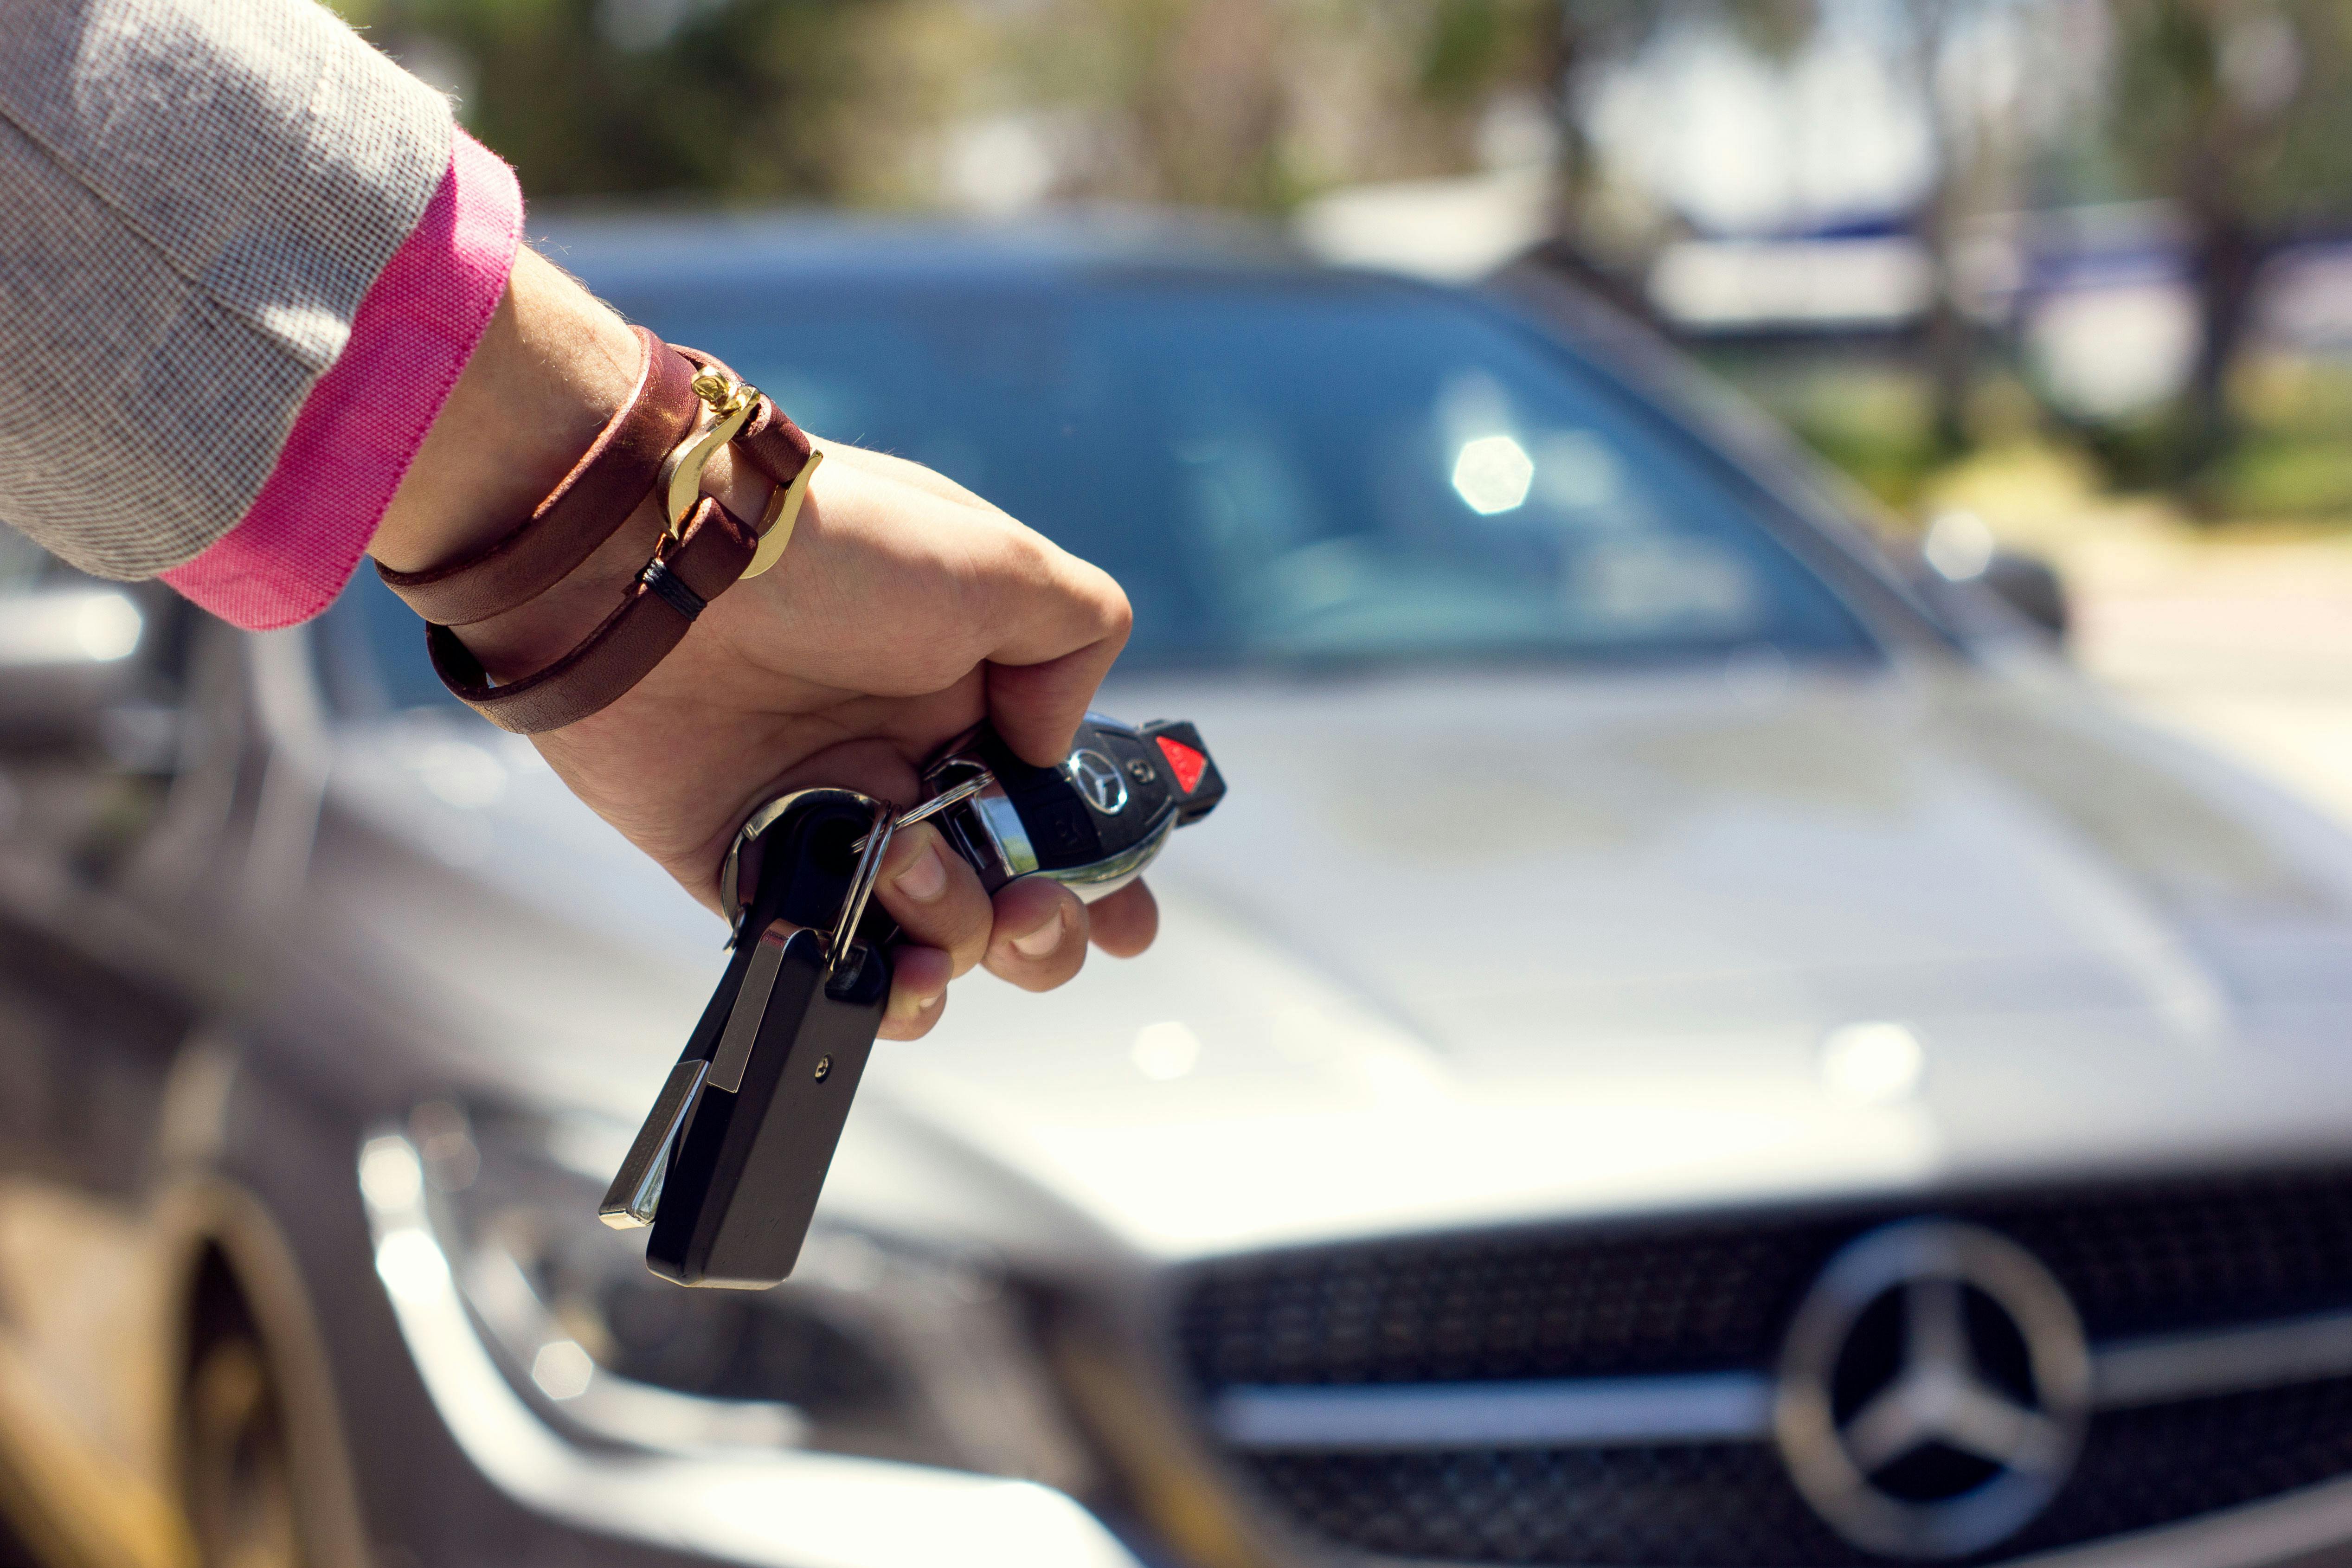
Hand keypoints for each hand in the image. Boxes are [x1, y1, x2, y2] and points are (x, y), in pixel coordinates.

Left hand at [370, 249, 1157, 1036]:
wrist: (658, 562)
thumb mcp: (998, 561)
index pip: (1058, 802)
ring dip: (955, 933)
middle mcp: (907, 762)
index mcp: (972, 694)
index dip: (1103, 868)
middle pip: (1008, 891)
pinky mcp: (744, 863)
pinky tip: (895, 977)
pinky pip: (825, 954)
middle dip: (1045, 927)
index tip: (1127, 917)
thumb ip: (1074, 641)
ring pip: (929, 935)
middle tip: (1034, 911)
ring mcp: (829, 817)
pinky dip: (873, 987)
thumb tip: (1055, 746)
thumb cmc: (832, 548)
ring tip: (913, 872)